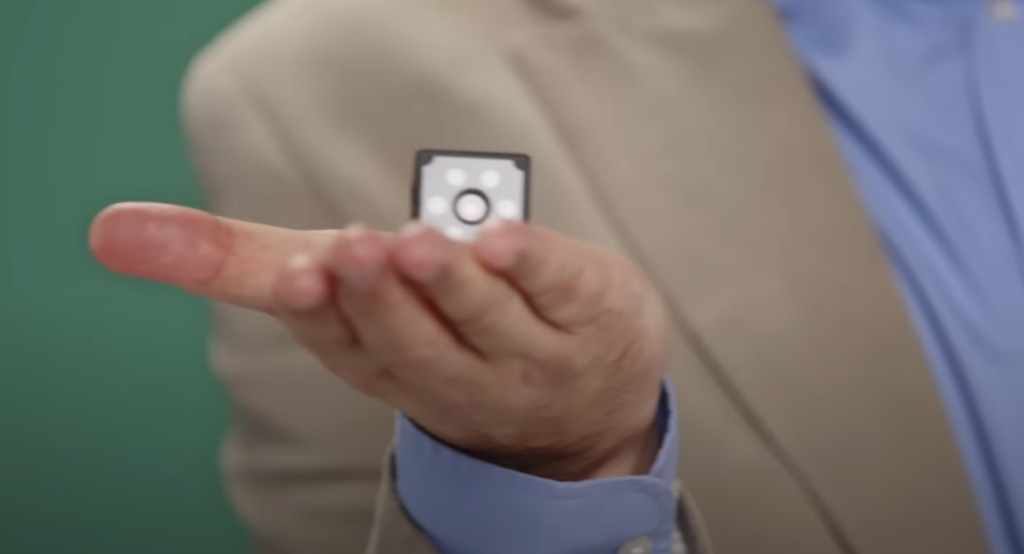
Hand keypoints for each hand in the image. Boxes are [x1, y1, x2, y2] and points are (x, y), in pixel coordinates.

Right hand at [90, 203, 669, 479]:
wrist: (589, 398)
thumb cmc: (455, 335)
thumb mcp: (361, 308)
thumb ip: (258, 265)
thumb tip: (117, 231)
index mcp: (391, 369)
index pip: (343, 344)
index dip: (320, 312)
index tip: (293, 278)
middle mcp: (456, 376)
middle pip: (410, 341)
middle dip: (377, 298)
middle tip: (348, 252)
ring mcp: (528, 356)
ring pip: (483, 322)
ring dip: (447, 285)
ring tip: (414, 246)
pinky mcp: (588, 315)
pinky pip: (560, 291)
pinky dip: (534, 266)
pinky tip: (505, 242)